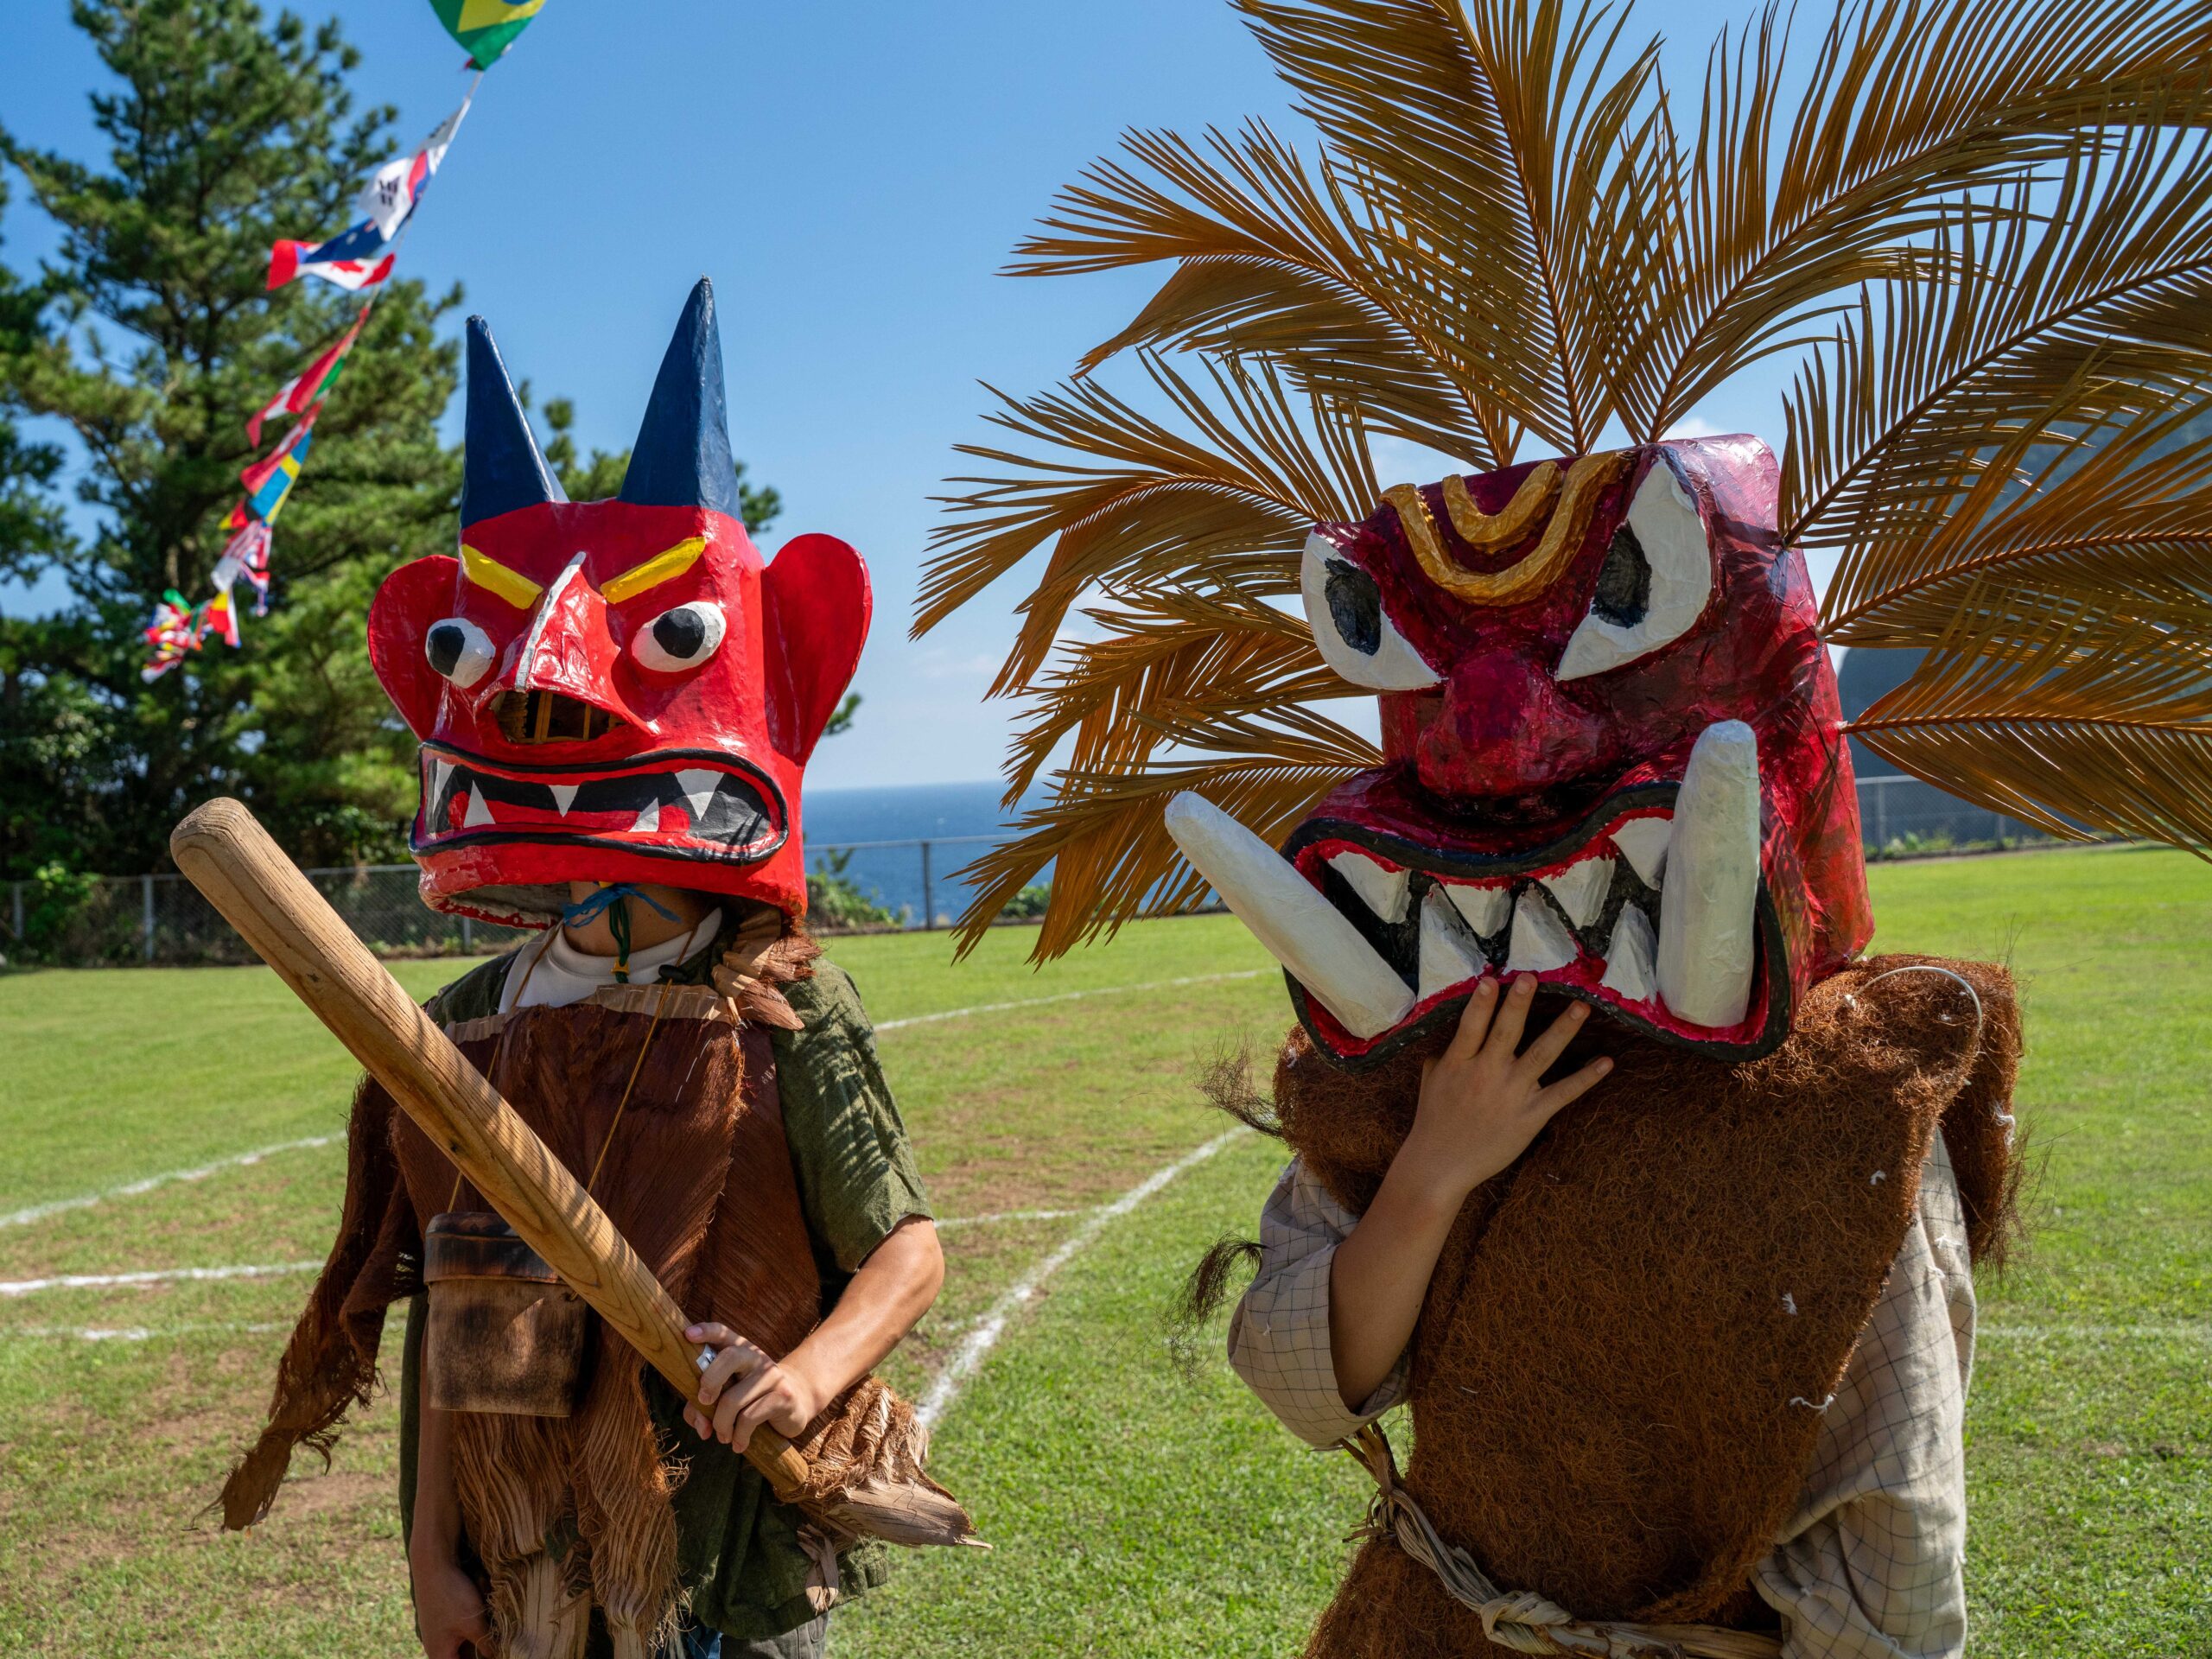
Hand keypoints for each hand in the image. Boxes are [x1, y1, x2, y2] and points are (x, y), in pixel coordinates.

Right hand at [410, 1542, 488, 1658]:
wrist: (432, 1563)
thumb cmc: (452, 1596)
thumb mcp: (474, 1624)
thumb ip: (487, 1645)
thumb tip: (499, 1656)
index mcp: (440, 1655)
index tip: (498, 1650)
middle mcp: (437, 1646)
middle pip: (468, 1653)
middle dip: (484, 1638)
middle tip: (490, 1620)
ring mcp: (440, 1631)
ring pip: (469, 1634)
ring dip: (482, 1621)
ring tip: (483, 1593)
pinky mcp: (444, 1616)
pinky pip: (465, 1620)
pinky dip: (476, 1610)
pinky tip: (480, 1587)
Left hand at [683, 1322, 825, 1452]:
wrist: (795, 1404)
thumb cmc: (751, 1400)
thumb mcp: (725, 1398)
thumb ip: (703, 1408)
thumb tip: (702, 1428)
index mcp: (739, 1350)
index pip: (722, 1333)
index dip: (705, 1331)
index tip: (688, 1335)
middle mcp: (756, 1357)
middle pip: (729, 1357)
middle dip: (709, 1382)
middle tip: (704, 1401)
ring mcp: (772, 1375)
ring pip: (733, 1399)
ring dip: (722, 1424)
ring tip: (723, 1436)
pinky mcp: (783, 1396)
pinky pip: (750, 1417)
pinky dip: (739, 1435)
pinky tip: (739, 1443)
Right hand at [1399, 974, 1612, 1206]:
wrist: (1440, 1166)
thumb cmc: (1434, 1120)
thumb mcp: (1431, 1080)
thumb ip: (1445, 1053)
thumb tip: (1454, 1032)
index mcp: (1459, 1062)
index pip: (1471, 1026)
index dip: (1481, 1003)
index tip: (1491, 979)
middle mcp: (1486, 1073)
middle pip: (1506, 1033)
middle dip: (1518, 1004)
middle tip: (1531, 978)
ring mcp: (1511, 1094)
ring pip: (1541, 1055)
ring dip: (1562, 1030)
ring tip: (1581, 1008)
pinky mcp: (1531, 1116)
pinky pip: (1563, 1093)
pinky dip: (1586, 1078)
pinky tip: (1606, 1062)